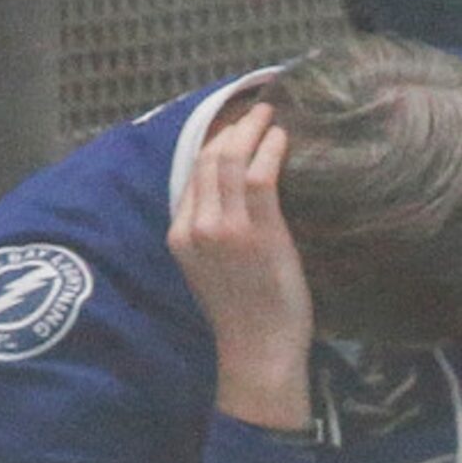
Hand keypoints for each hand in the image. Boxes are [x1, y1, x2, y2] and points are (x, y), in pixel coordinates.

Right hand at [168, 101, 313, 430]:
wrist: (257, 351)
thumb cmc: (245, 315)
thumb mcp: (213, 271)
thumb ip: (212, 236)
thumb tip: (231, 205)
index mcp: (179, 235)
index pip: (191, 174)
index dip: (212, 144)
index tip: (231, 128)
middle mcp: (196, 227)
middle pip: (206, 160)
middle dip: (231, 128)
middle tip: (254, 111)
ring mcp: (224, 229)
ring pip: (230, 161)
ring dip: (251, 131)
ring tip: (269, 116)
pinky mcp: (257, 233)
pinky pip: (258, 177)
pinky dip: (269, 151)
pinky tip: (281, 139)